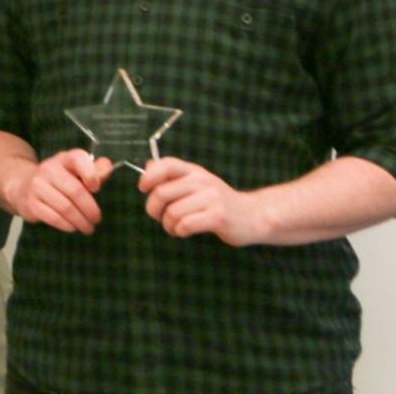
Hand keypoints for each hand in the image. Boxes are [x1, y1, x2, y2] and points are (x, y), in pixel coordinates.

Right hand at [5, 149, 111, 234]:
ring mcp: (37, 186)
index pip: (78, 159)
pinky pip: (54, 217)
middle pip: (75, 191)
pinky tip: (72, 227)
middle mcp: (48, 169)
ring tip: (88, 228)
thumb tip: (108, 166)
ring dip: (80, 221)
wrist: (23, 186)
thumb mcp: (75, 172)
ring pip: (66, 208)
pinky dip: (67, 225)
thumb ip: (94, 170)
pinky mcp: (30, 203)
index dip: (90, 173)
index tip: (97, 188)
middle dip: (90, 209)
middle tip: (97, 219)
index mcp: (63, 159)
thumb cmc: (58, 180)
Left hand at [140, 157, 268, 245]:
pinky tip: (184, 231)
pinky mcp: (218, 216)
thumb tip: (148, 166)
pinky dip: (179, 231)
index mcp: (194, 171)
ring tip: (175, 227)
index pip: (167, 164)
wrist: (253, 216)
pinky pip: (185, 224)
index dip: (149, 176)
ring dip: (167, 225)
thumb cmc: (218, 202)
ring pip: (172, 212)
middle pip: (161, 193)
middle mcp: (202, 181)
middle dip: (153, 210)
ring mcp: (212, 198)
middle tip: (160, 218)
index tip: (142, 188)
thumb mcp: (196, 184)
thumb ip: (172, 177)